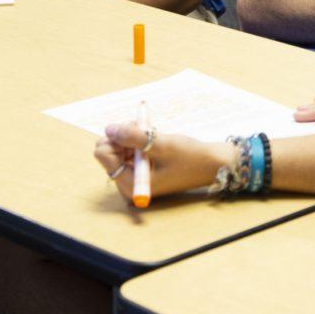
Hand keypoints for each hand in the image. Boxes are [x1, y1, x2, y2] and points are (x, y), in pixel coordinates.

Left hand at [93, 122, 227, 202]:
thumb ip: (132, 137)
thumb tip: (109, 129)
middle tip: (145, 131)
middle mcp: (128, 183)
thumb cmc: (189, 157)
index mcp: (130, 184)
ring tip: (152, 135)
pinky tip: (153, 140)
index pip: (102, 153)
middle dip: (124, 136)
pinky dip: (137, 139)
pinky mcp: (140, 169)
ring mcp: (134, 176)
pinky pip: (127, 148)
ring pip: (117, 145)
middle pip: (107, 149)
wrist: (212, 163)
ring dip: (132, 135)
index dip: (116, 138)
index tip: (135, 133)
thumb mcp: (160, 144)